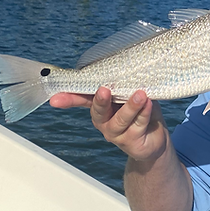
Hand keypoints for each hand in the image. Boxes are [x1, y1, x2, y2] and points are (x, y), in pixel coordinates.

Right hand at [52, 87, 169, 161]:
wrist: (155, 140)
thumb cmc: (140, 112)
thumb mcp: (130, 95)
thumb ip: (124, 85)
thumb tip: (123, 67)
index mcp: (100, 108)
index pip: (82, 99)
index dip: (68, 98)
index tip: (54, 98)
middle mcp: (104, 122)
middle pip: (98, 112)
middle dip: (100, 101)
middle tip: (105, 89)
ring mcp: (116, 134)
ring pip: (120, 120)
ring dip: (130, 106)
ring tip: (140, 94)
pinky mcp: (131, 142)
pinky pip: (137, 125)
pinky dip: (144, 113)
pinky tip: (149, 103)